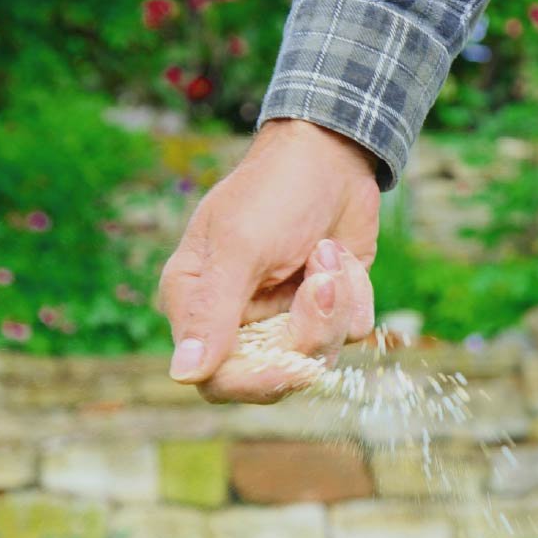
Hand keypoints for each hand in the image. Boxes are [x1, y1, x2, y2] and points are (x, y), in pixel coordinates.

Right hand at [157, 119, 378, 400]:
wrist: (331, 154)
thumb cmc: (273, 191)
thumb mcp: (240, 248)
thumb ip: (212, 313)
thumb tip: (182, 375)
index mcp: (197, 304)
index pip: (216, 378)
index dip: (256, 382)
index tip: (295, 364)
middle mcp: (237, 319)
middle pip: (277, 373)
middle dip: (310, 329)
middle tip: (322, 279)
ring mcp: (284, 316)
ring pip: (321, 354)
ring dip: (336, 303)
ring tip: (328, 252)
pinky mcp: (325, 309)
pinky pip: (352, 332)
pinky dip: (355, 294)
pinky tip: (341, 254)